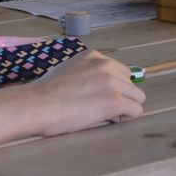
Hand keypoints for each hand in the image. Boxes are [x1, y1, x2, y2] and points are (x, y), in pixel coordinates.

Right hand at [25, 50, 144, 135]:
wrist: (38, 104)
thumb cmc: (46, 92)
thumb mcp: (69, 69)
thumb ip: (87, 71)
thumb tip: (99, 84)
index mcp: (94, 56)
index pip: (120, 71)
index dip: (112, 86)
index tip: (99, 95)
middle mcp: (106, 65)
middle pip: (131, 84)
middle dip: (120, 96)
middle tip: (100, 106)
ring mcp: (112, 82)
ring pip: (137, 97)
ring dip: (124, 107)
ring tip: (103, 113)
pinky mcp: (115, 101)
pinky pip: (136, 111)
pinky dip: (125, 118)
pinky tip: (108, 119)